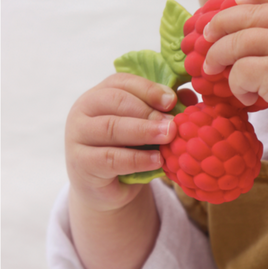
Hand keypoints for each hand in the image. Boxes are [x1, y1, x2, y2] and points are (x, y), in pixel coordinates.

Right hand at [65, 72, 177, 210]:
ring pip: (110, 127)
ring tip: (168, 137)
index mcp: (101, 92)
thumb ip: (163, 108)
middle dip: (148, 111)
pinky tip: (157, 160)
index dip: (149, 89)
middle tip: (173, 123)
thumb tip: (188, 95)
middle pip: (115, 101)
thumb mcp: (146, 125)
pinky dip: (136, 158)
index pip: (122, 82)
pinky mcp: (81, 163)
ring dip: (143, 131)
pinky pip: (109, 158)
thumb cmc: (130, 147)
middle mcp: (84, 109)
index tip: (172, 100)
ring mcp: (78, 135)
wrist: (108, 186)